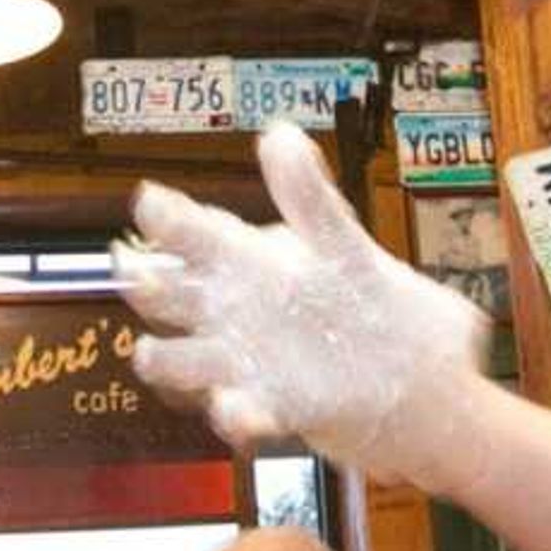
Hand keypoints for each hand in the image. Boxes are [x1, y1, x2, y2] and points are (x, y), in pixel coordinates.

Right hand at [117, 123, 492, 491]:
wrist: (412, 384)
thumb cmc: (372, 305)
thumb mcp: (348, 246)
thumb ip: (313, 201)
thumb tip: (279, 135)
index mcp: (252, 263)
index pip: (197, 234)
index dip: (167, 219)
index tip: (148, 202)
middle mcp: (235, 312)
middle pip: (171, 292)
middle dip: (147, 282)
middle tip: (138, 272)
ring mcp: (245, 363)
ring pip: (179, 359)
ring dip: (165, 357)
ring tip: (156, 354)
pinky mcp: (272, 410)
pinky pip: (239, 414)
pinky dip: (234, 413)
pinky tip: (238, 410)